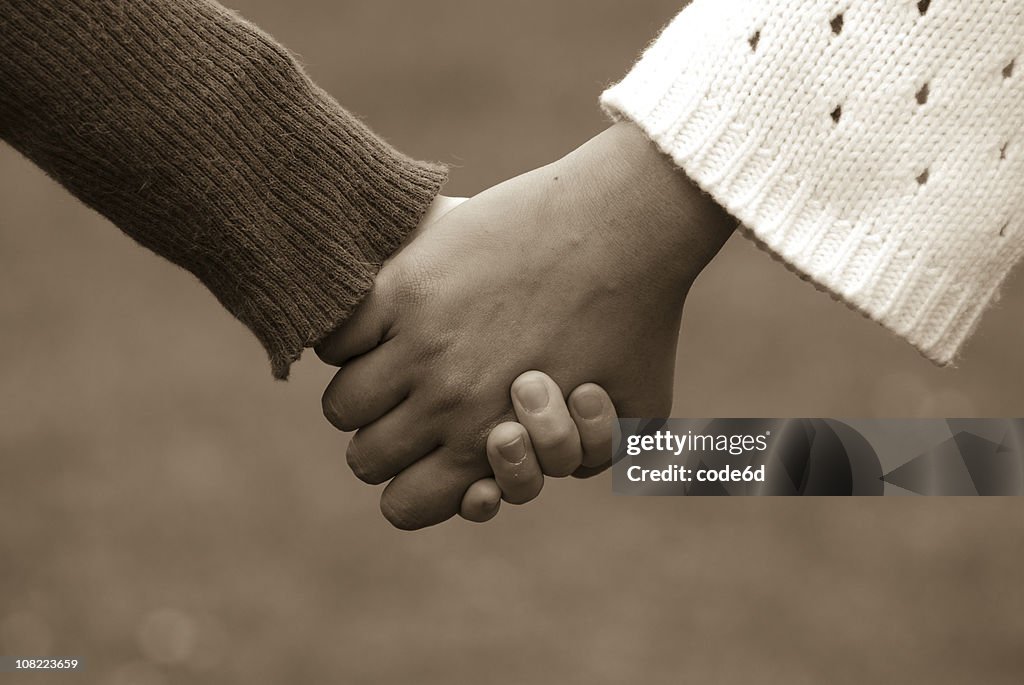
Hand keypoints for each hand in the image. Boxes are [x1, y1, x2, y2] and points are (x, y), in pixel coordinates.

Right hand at [319, 122, 734, 528]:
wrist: (625, 225)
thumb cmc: (641, 319)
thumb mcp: (639, 413)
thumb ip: (587, 459)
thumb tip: (534, 464)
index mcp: (493, 441)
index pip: (403, 506)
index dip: (415, 490)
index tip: (435, 457)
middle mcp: (446, 401)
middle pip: (365, 458)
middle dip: (389, 444)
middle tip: (419, 407)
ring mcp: (419, 341)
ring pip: (342, 404)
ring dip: (366, 392)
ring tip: (399, 364)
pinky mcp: (404, 285)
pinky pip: (335, 338)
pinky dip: (350, 340)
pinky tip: (386, 323)